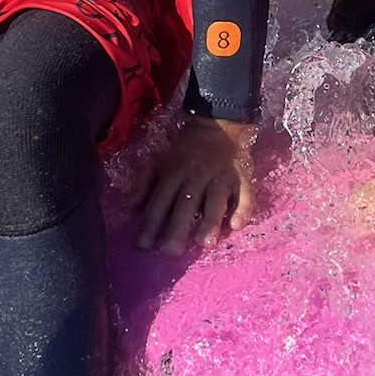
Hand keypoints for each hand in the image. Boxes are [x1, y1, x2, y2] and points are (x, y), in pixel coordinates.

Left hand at [135, 117, 256, 252]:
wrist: (218, 124)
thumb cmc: (184, 150)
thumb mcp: (160, 162)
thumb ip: (144, 185)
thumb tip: (130, 210)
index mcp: (174, 173)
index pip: (160, 201)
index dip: (151, 223)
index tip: (144, 245)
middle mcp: (196, 176)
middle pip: (186, 204)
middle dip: (178, 228)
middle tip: (172, 251)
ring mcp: (221, 177)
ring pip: (215, 201)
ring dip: (210, 221)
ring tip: (205, 242)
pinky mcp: (242, 177)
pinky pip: (245, 194)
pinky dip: (242, 209)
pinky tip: (236, 225)